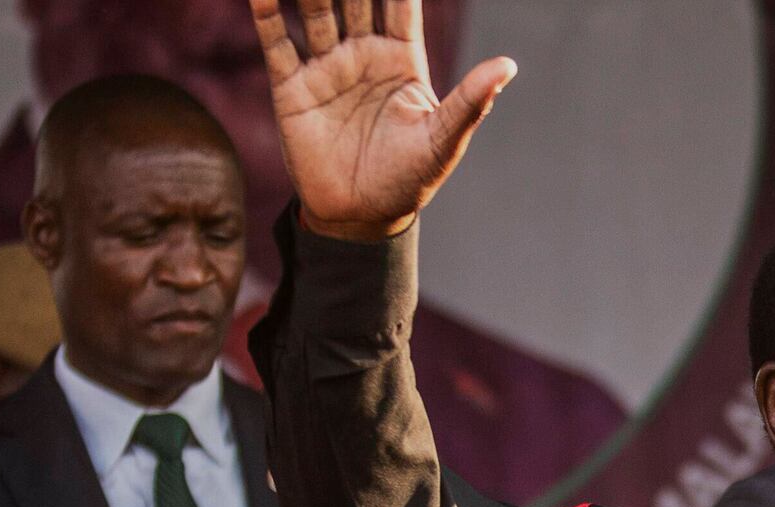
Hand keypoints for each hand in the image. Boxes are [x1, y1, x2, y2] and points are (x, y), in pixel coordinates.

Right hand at [250, 0, 519, 240]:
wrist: (360, 218)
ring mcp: (326, 67)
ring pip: (315, 9)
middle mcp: (362, 54)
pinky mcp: (292, 87)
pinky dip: (266, 12)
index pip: (398, 4)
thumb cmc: (408, 180)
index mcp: (401, 59)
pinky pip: (277, 41)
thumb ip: (472, 101)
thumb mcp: (443, 140)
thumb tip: (508, 65)